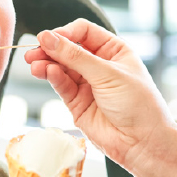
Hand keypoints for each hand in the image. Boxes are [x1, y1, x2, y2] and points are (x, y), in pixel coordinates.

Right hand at [25, 19, 173, 169]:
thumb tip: (48, 38)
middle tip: (34, 51)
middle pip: (68, 48)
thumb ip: (75, 56)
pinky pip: (61, 85)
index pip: (84, 32)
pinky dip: (51, 77)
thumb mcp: (108, 74)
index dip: (66, 33)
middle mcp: (99, 64)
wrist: (143, 143)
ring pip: (61, 66)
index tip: (50, 37)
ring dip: (46, 63)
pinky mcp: (77, 102)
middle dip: (51, 48)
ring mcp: (87, 83)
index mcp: (114, 50)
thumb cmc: (138, 105)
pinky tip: (45, 72)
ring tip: (34, 64)